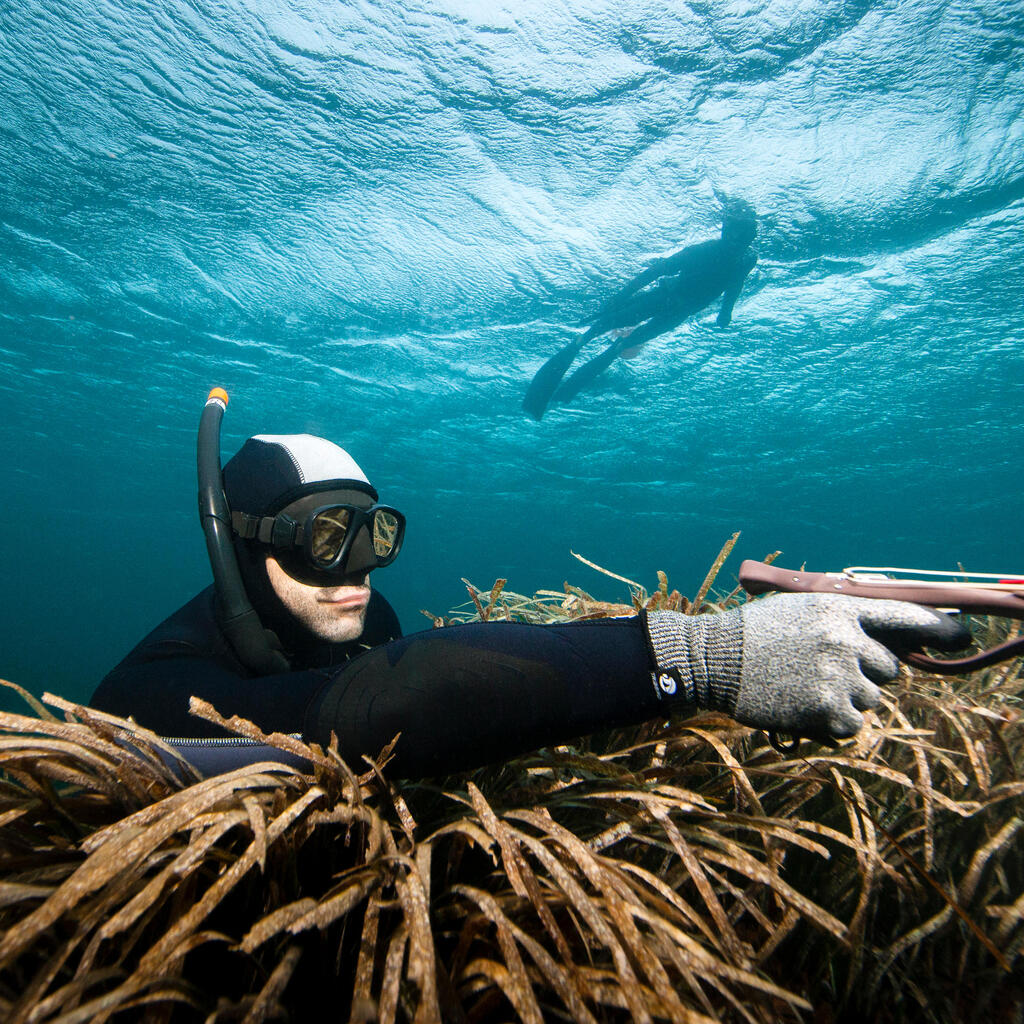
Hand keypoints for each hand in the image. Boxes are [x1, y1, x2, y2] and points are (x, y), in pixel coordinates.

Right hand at [645, 594, 969, 742]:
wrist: (714, 660)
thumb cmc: (755, 633)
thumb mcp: (800, 609)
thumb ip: (845, 620)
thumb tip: (890, 642)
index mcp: (840, 609)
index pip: (904, 616)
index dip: (938, 628)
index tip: (960, 636)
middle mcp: (846, 640)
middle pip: (889, 668)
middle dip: (865, 672)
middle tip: (824, 669)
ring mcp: (839, 677)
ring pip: (871, 699)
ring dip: (846, 698)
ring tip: (803, 686)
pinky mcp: (828, 710)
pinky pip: (854, 725)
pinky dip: (833, 723)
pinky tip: (802, 706)